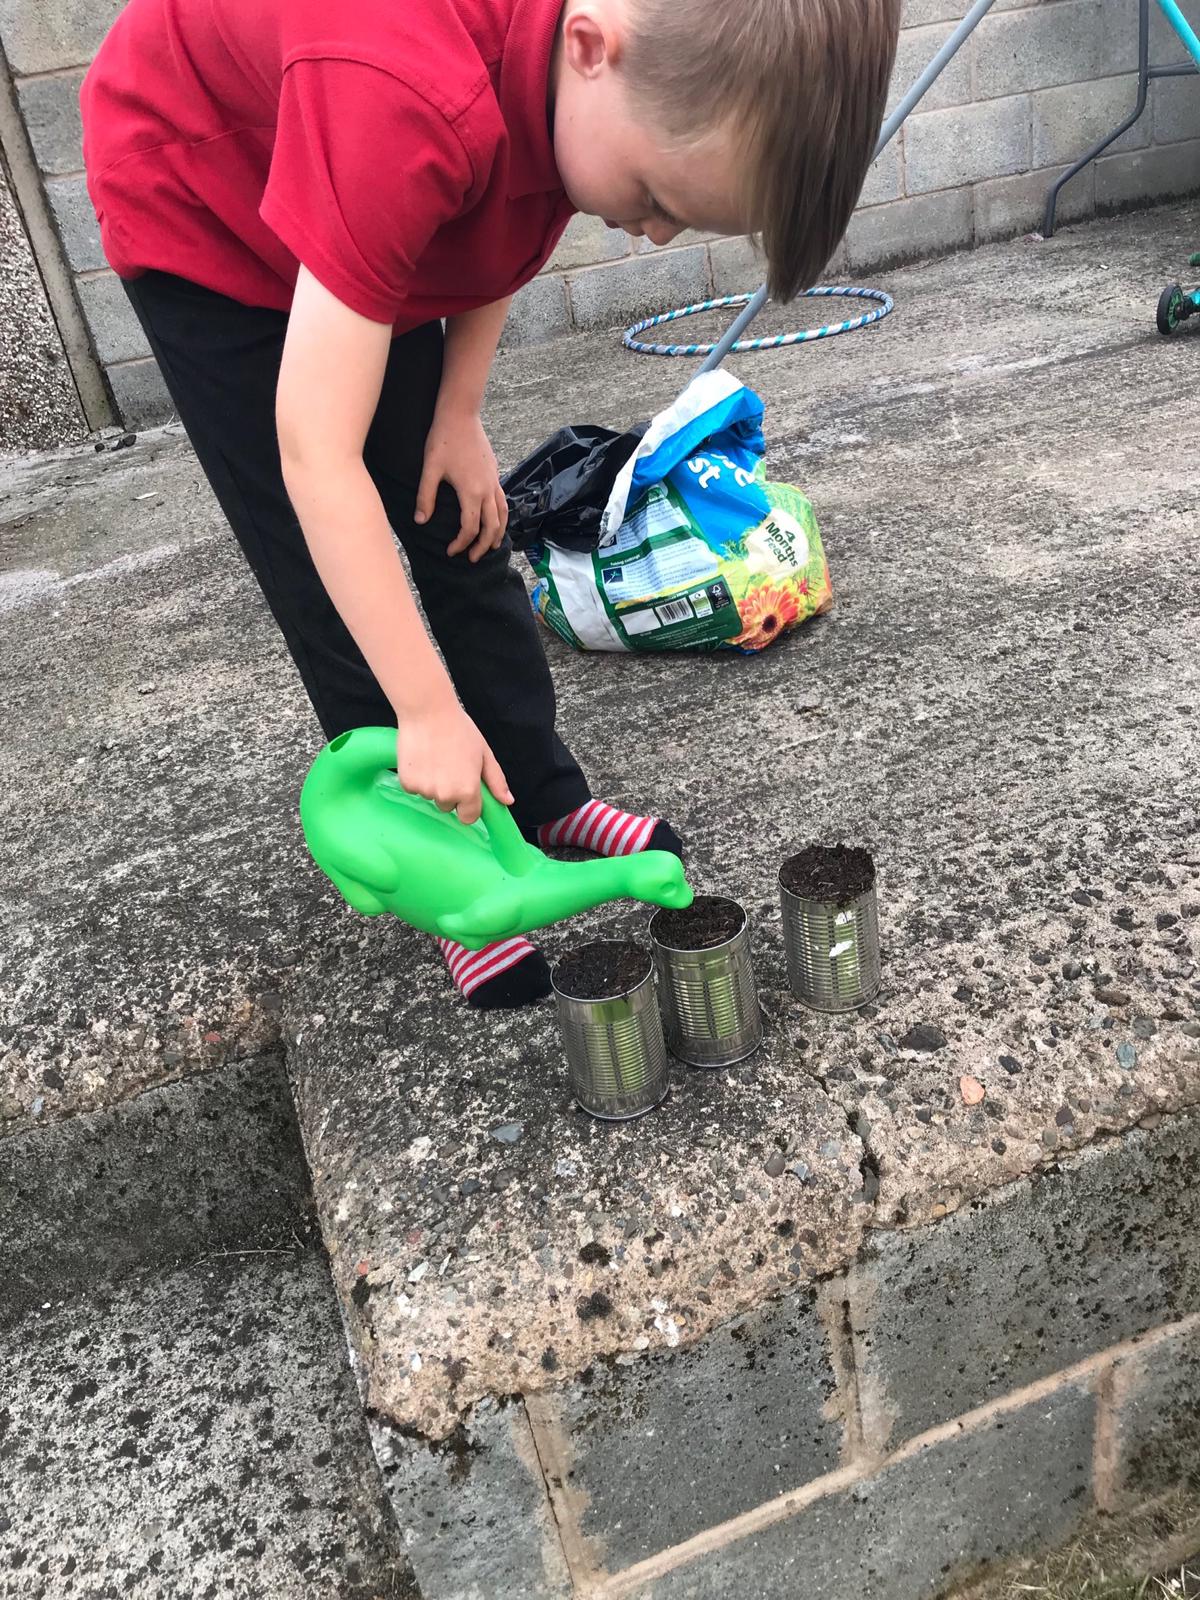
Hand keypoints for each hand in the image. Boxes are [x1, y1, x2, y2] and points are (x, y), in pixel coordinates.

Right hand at [396, 700, 512, 826]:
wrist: (427, 711)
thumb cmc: (458, 729)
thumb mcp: (484, 754)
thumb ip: (496, 780)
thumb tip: (507, 801)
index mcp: (468, 790)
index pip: (468, 817)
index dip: (468, 806)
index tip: (466, 793)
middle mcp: (446, 795)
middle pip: (448, 806)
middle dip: (450, 792)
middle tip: (449, 766)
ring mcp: (425, 790)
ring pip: (430, 797)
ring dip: (433, 784)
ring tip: (435, 758)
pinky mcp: (407, 783)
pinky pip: (414, 789)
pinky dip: (417, 778)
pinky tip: (421, 758)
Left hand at [414, 406, 508, 563]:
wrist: (460, 413)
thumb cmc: (443, 438)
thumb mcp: (430, 468)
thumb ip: (425, 497)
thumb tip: (420, 521)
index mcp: (471, 491)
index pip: (470, 528)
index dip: (461, 543)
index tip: (450, 552)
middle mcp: (487, 489)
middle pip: (491, 527)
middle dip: (483, 546)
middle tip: (473, 559)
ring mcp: (494, 480)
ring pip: (503, 514)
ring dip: (498, 533)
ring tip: (493, 546)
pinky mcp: (495, 473)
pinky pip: (503, 501)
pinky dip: (501, 516)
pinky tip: (495, 519)